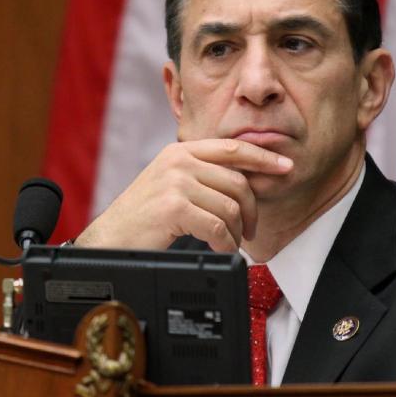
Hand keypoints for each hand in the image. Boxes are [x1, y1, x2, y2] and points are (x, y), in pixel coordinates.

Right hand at [74, 139, 293, 251]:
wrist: (109, 240)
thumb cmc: (143, 218)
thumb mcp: (171, 184)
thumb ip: (202, 176)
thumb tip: (245, 182)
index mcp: (181, 152)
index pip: (233, 148)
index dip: (264, 157)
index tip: (286, 166)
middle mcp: (179, 161)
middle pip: (238, 182)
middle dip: (251, 211)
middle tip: (249, 232)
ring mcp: (176, 182)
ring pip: (231, 207)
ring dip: (235, 233)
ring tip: (227, 243)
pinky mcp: (175, 206)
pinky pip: (219, 226)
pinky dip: (225, 243)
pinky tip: (218, 248)